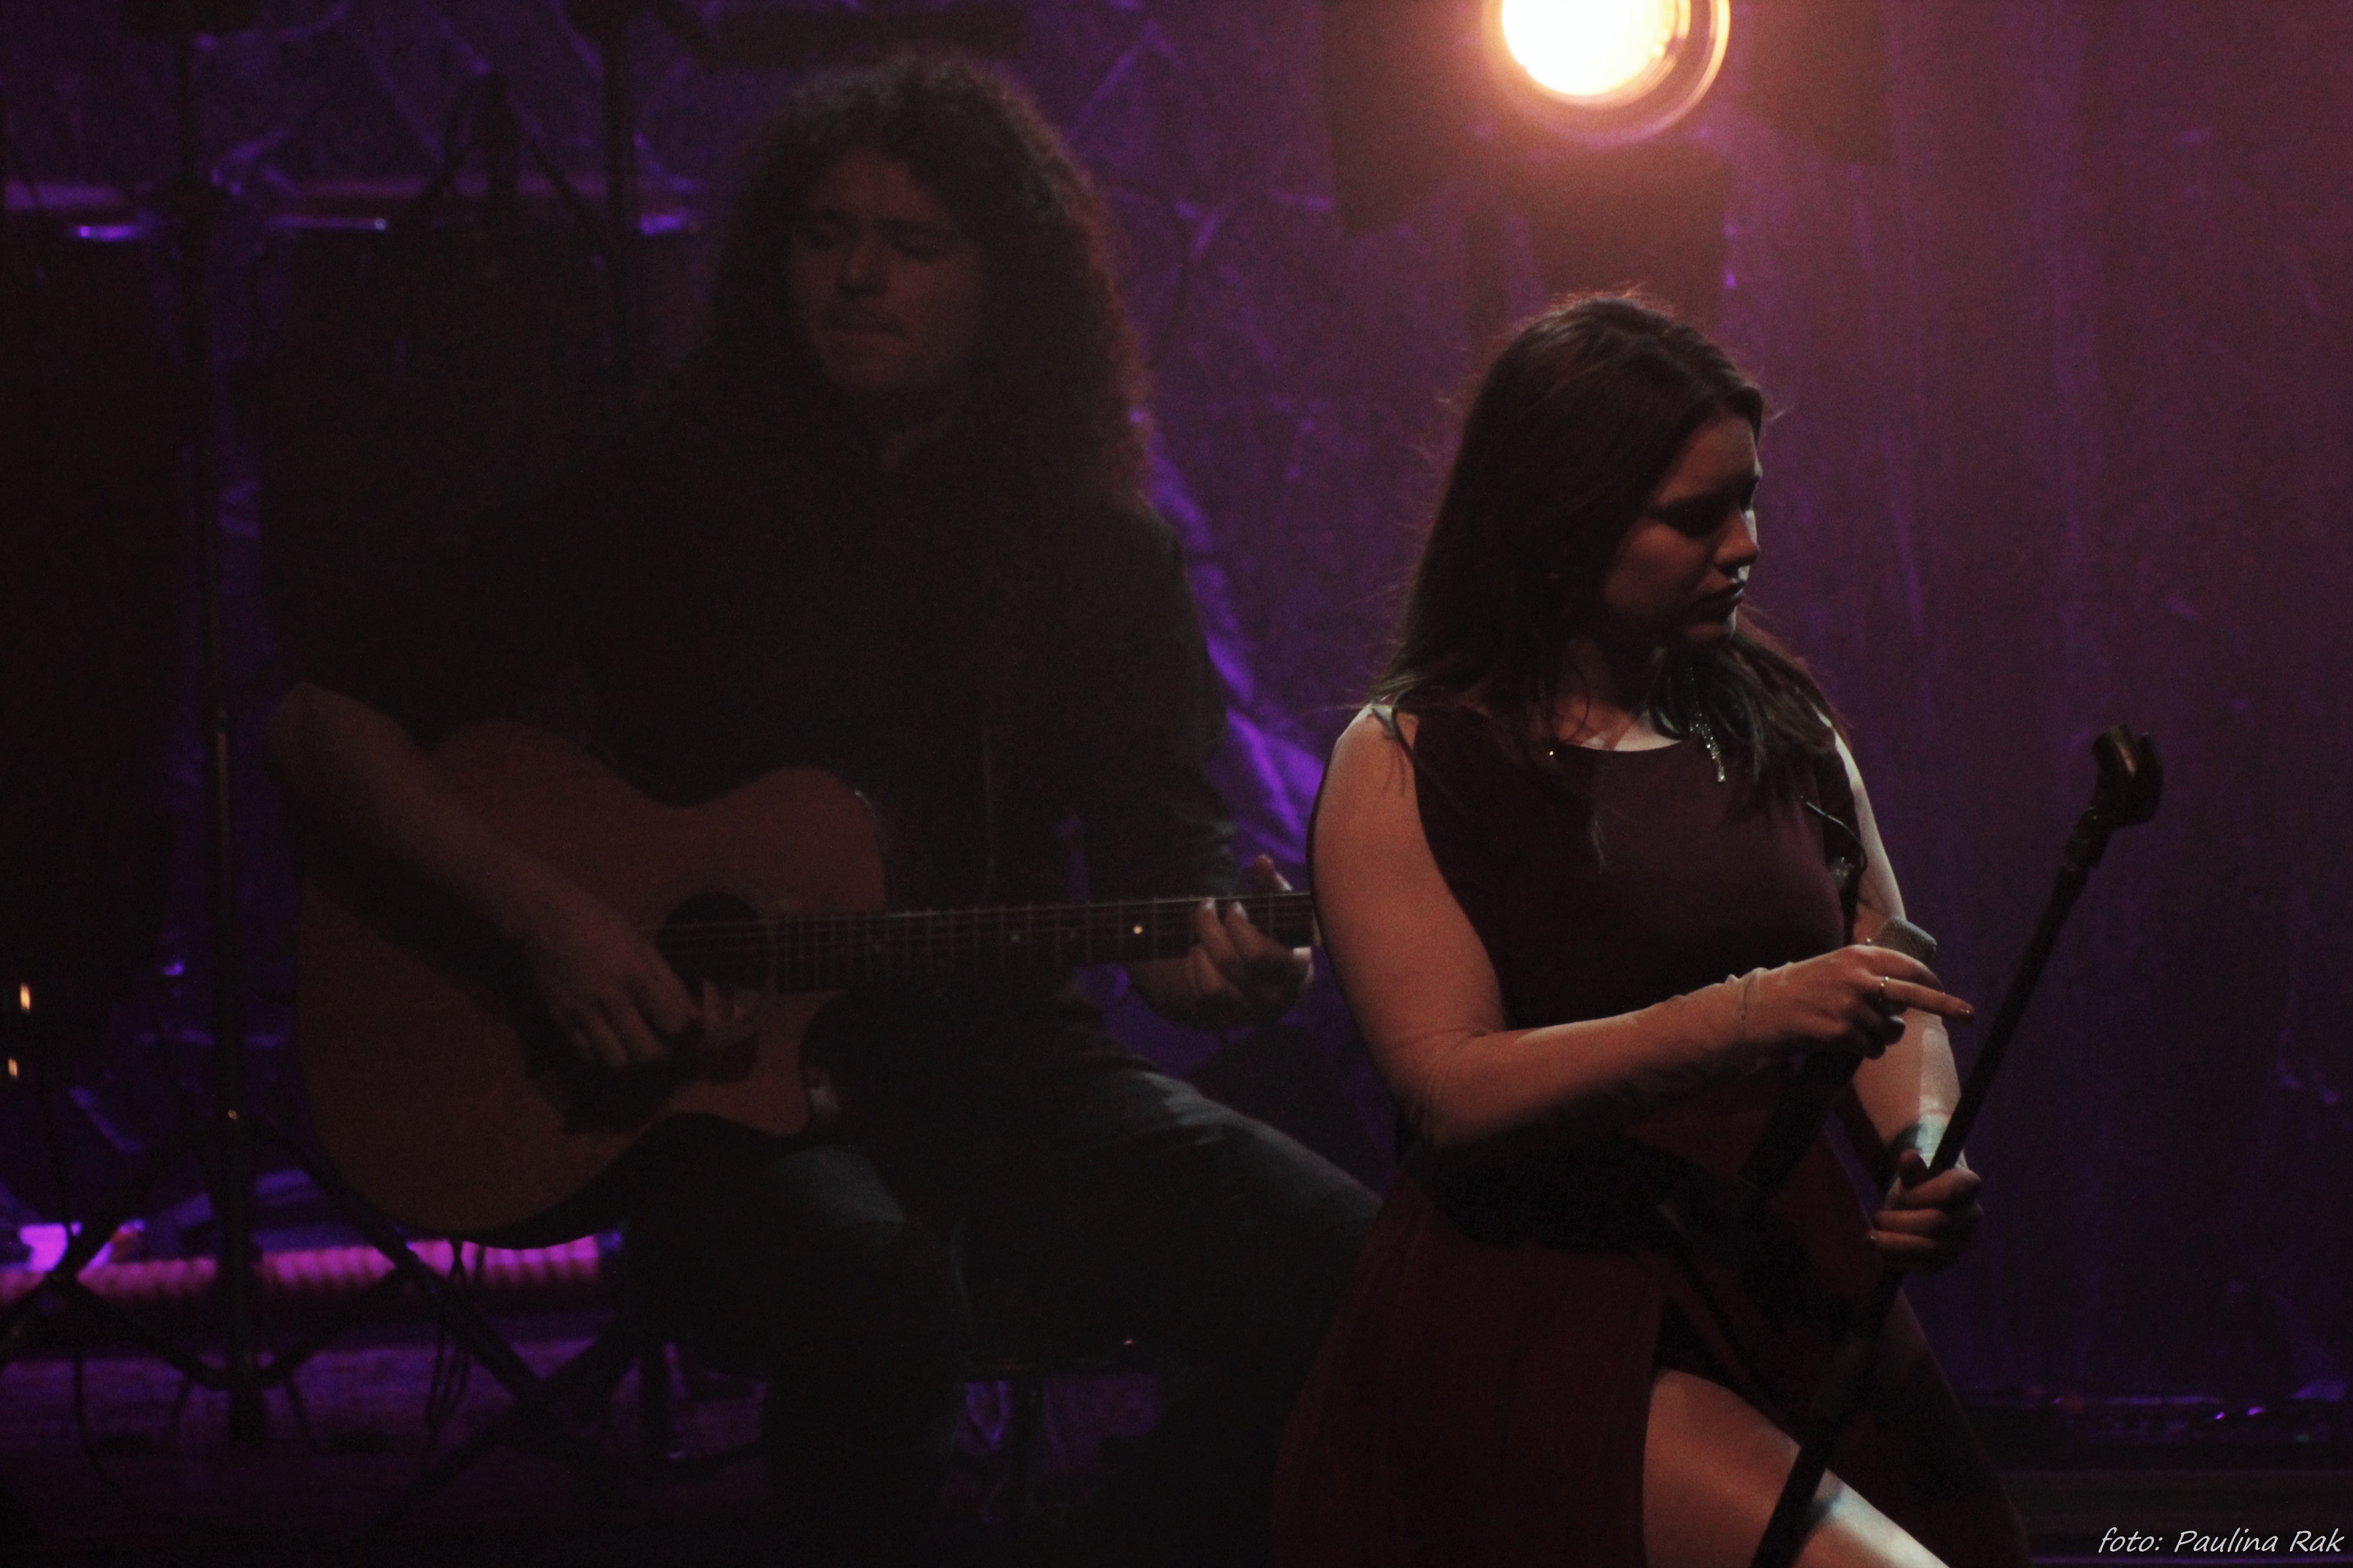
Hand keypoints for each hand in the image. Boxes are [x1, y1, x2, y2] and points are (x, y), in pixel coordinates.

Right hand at [511, 873, 699, 1069]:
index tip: (689, 1029)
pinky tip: (611, 1040)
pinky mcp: (561, 1020)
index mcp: (636, 974)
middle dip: (664, 1053)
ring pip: (617, 1061)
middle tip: (666, 1042)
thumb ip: (669, 982)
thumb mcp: (641, 945)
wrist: (545, 918)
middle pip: (648, 1052)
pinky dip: (604, 1055)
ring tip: (638, 1043)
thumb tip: (696, 1016)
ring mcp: (583, 1013)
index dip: (688, 1032)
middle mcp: (610, 999)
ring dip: (633, 1058)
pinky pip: (588, 1056)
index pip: (674, 1023)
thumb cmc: (600, 924)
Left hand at [1170, 855, 1314, 1028]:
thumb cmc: (1266, 934)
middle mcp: (1277, 999)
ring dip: (1202, 950)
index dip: (1240, 927)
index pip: (1262, 955)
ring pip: (1215, 985)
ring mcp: (1250, 1015)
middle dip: (1210, 927)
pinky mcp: (1225, 1022)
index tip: (1233, 906)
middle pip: (1232, 964)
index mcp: (1297, 971)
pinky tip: (1197, 954)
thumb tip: (1263, 861)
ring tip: (1201, 935)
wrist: (1246, 975)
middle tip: (1205, 907)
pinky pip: (1202, 997)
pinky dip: (1195, 971)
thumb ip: (1271, 885)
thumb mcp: (1273, 909)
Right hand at [1741, 945, 1972, 1063]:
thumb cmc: (1804, 987)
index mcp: (1859, 957)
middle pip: (1913, 994)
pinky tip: (1847, 1043)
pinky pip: (1872, 1048)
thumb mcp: (1837, 966)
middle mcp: (1857, 979)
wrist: (1765, 1008)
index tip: (1943, 989)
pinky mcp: (1841, 1032)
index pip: (1909, 967)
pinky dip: (1867, 1050)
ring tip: (1859, 1031)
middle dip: (1945, 1004)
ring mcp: (1849, 1006)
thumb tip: (1910, 987)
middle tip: (1970, 1014)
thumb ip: (1870, 971)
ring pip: (1891, 1030)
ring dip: (1883, 1037)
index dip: (1931, 982)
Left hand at [1869, 1147, 1983, 1271]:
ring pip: (1930, 1250)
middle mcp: (1971, 1216)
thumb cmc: (1919, 1183)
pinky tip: (1879, 1251)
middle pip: (1936, 1223)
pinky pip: (1923, 1267)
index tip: (1903, 1194)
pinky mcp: (1944, 1262)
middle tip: (1878, 1217)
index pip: (1951, 1191)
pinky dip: (1897, 1260)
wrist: (1923, 1202)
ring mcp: (1960, 1241)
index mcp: (1968, 1185)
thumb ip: (1912, 1169)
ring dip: (1895, 1244)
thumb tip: (1908, 1156)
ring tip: (1871, 1236)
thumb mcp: (1913, 1172)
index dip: (1922, 1194)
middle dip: (1901, 1221)